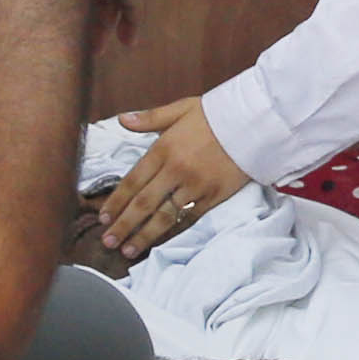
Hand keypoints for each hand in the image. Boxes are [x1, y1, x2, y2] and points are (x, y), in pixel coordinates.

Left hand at [100, 95, 249, 259]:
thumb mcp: (181, 109)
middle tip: (108, 241)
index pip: (132, 181)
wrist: (254, 122)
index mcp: (163, 148)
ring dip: (144, 235)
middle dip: (123, 225)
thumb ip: (149, 118)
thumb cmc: (216, 114)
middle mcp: (175, 170)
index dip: (116, 201)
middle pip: (143, 203)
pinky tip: (160, 242)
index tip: (103, 217)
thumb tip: (121, 120)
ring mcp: (195, 186)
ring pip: (164, 216)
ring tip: (128, 251)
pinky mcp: (213, 196)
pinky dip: (173, 231)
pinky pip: (189, 218)